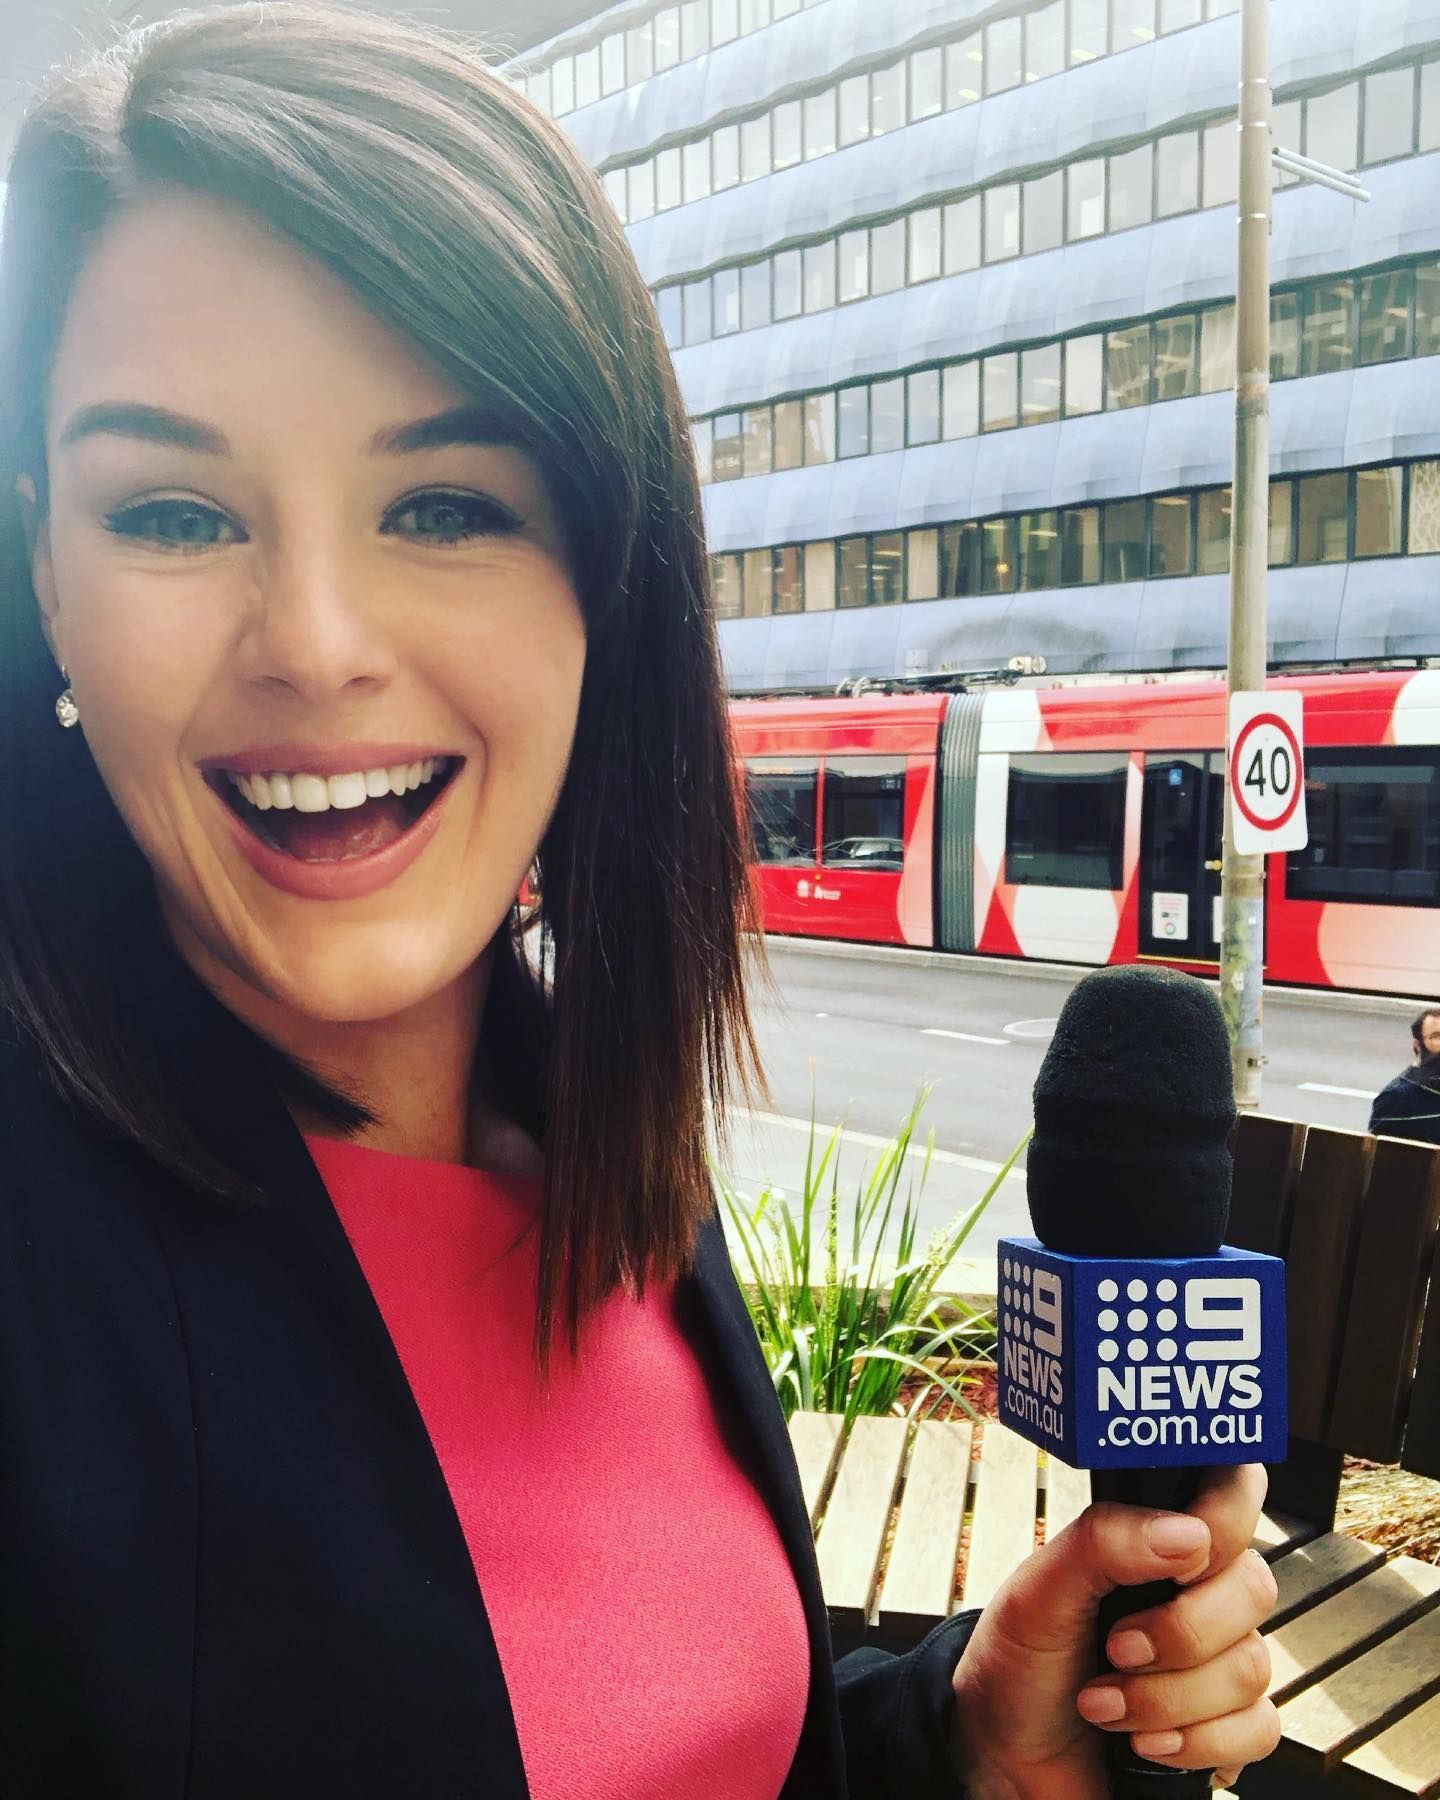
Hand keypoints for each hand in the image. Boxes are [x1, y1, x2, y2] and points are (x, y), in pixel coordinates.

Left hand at [949, 1464, 1279, 1796]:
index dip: (1224, 1518)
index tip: (1180, 1560)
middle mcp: (1194, 1595)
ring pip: (1251, 1666)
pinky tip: (1143, 1742)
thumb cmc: (1018, 1663)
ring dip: (1167, 1698)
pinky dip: (1195, 1742)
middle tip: (1116, 1647)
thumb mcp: (1037, 1591)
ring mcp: (1215, 1663)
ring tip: (1104, 1704)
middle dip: (1179, 1632)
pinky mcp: (1227, 1728)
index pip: (1232, 1493)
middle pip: (1253, 1587)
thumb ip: (1103, 1543)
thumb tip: (1188, 1534)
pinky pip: (1259, 1729)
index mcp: (1153, 1543)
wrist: (1004, 1759)